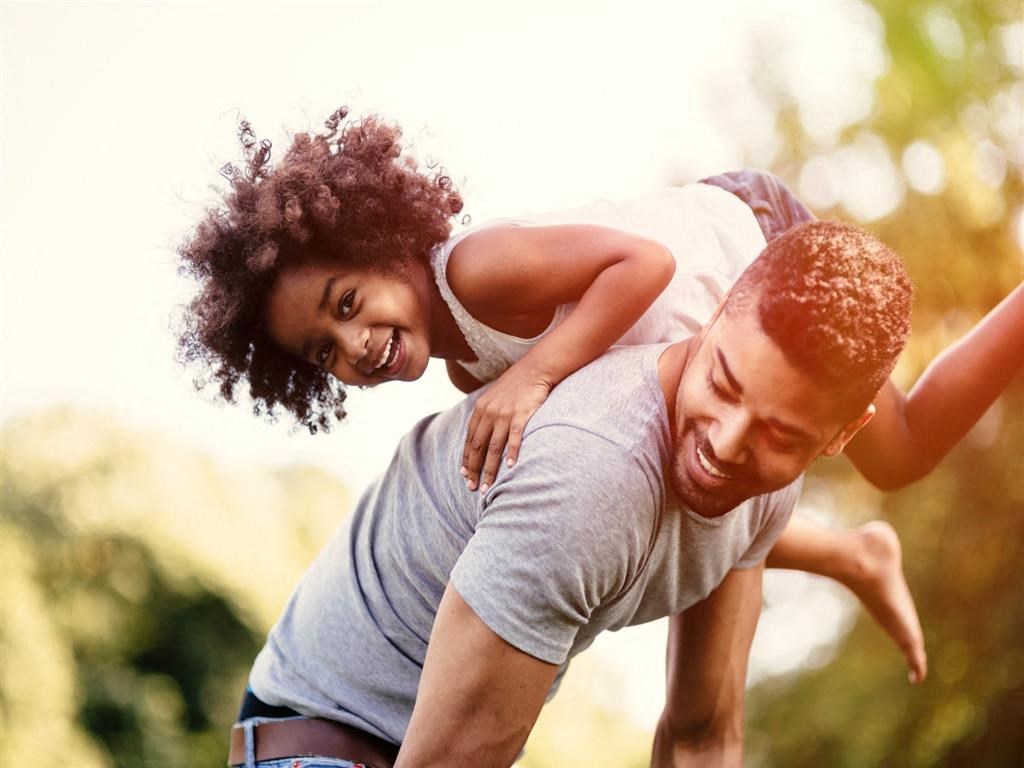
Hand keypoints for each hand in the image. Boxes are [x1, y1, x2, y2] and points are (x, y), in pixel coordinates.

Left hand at [461, 367, 551, 491]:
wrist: (535, 369)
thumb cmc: (516, 385)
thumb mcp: (494, 397)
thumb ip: (486, 414)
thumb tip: (480, 434)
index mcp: (480, 409)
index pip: (469, 440)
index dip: (466, 459)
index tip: (464, 475)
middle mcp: (489, 413)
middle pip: (478, 447)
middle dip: (474, 470)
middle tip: (473, 488)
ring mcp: (504, 414)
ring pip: (493, 448)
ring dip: (490, 469)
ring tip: (488, 486)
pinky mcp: (521, 414)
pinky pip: (514, 437)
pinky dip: (511, 453)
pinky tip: (509, 467)